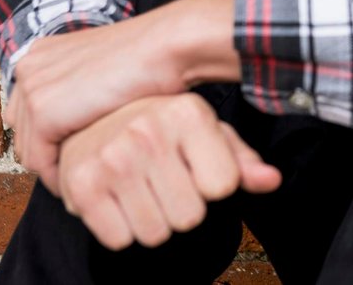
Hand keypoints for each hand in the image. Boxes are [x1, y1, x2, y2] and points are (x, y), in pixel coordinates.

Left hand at [8, 0, 239, 192]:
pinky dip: (59, 180)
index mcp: (41, 53)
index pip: (27, 109)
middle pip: (23, 130)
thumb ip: (80, 87)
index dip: (48, 136)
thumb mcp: (103, 68)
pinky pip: (40, 162)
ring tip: (82, 185)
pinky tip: (83, 187)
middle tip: (78, 174)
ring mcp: (33, 89)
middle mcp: (29, 67)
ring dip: (54, 170)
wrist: (167, 47)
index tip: (75, 154)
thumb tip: (75, 121)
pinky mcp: (45, 111)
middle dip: (47, 154)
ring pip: (28, 149)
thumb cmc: (151, 57)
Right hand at [57, 92, 281, 250]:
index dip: (213, 187)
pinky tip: (118, 200)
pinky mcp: (81, 184)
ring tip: (142, 191)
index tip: (196, 170)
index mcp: (187, 113)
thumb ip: (241, 159)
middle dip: (181, 208)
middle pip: (190, 217)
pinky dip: (121, 230)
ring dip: (152, 222)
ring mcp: (112, 157)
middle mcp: (148, 130)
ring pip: (156, 234)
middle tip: (165, 183)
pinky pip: (119, 240)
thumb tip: (271, 180)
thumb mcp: (206, 134)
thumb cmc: (160, 129)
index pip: (223, 187)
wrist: (91, 121)